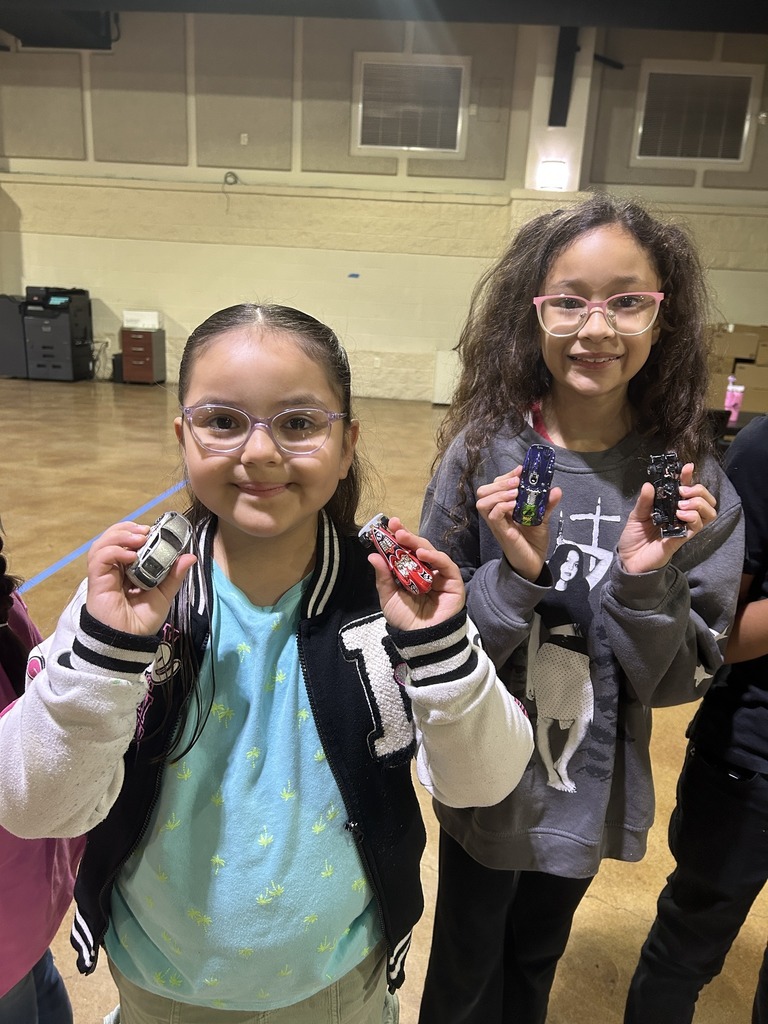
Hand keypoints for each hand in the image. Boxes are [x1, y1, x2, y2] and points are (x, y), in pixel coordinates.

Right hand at [85, 521, 196, 634]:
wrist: (129, 641)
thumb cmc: (142, 621)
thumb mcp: (164, 594)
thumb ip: (174, 575)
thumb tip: (190, 556)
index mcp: (128, 569)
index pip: (127, 542)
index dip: (138, 532)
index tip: (154, 530)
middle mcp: (114, 569)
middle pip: (112, 538)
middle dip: (128, 529)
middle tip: (146, 531)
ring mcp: (104, 574)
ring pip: (102, 544)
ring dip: (120, 536)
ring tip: (139, 538)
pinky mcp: (97, 581)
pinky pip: (99, 559)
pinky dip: (114, 551)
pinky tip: (130, 556)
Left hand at [368, 517, 464, 631]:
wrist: (420, 640)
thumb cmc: (405, 620)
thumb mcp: (389, 597)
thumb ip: (383, 577)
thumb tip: (372, 555)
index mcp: (411, 573)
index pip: (406, 551)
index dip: (399, 538)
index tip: (388, 525)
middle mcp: (427, 571)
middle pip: (418, 549)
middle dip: (407, 536)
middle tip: (395, 527)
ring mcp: (441, 576)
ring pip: (431, 553)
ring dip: (418, 543)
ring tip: (404, 538)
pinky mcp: (454, 582)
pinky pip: (446, 565)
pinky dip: (435, 556)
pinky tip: (422, 553)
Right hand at [476, 468, 562, 581]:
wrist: (534, 562)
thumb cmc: (534, 541)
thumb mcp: (542, 518)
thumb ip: (547, 504)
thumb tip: (556, 489)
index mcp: (504, 506)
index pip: (496, 485)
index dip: (507, 475)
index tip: (522, 470)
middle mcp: (496, 513)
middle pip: (483, 491)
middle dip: (500, 483)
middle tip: (517, 483)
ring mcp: (497, 523)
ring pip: (482, 501)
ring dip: (499, 493)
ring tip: (515, 494)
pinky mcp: (501, 532)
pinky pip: (493, 515)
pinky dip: (502, 506)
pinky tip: (514, 506)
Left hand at [618, 464, 716, 573]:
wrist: (629, 561)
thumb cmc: (634, 538)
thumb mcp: (636, 515)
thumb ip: (644, 501)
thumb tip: (649, 485)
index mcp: (671, 507)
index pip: (687, 490)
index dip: (689, 478)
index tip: (687, 467)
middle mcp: (681, 516)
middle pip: (706, 501)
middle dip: (699, 491)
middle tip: (683, 491)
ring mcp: (683, 528)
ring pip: (708, 514)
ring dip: (698, 504)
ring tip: (682, 505)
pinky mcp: (681, 539)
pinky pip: (696, 528)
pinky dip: (692, 518)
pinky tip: (680, 515)